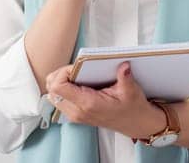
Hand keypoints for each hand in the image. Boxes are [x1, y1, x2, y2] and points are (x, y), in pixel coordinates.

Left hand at [45, 62, 163, 139]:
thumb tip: (123, 65)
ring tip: (75, 74)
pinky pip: (59, 100)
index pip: (58, 87)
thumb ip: (125, 77)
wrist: (136, 124)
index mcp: (88, 104)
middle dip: (59, 75)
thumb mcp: (131, 90)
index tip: (76, 67)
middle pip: (51, 91)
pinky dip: (63, 89)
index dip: (62, 72)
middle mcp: (78, 112)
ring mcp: (75, 115)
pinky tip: (76, 83)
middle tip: (74, 69)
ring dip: (59, 82)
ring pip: (53, 95)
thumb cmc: (133, 108)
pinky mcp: (76, 115)